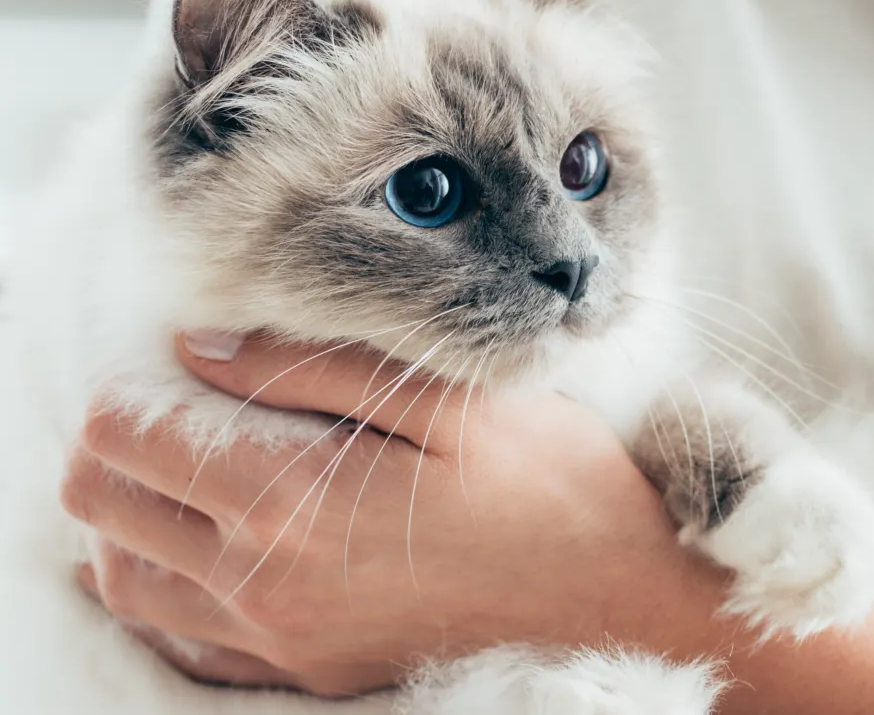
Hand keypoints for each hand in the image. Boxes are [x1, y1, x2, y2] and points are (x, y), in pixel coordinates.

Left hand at [60, 333, 725, 695]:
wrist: (626, 601)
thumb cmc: (558, 487)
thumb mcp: (453, 401)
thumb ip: (316, 369)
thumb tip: (200, 345)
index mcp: (295, 501)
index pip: (129, 437)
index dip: (140, 384)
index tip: (190, 364)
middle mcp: (269, 581)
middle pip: (105, 506)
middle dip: (124, 445)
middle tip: (188, 409)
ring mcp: (285, 637)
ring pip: (128, 580)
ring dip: (138, 518)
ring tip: (197, 474)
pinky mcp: (312, 669)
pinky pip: (185, 641)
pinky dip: (173, 590)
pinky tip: (222, 547)